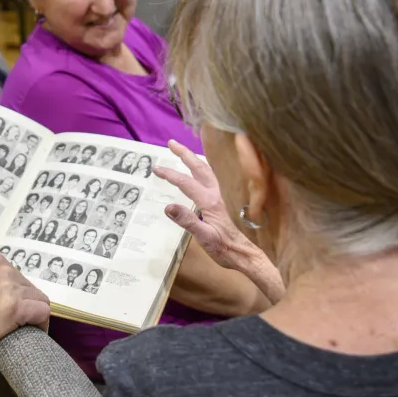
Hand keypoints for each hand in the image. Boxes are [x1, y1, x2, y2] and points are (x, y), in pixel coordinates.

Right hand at [154, 140, 284, 303]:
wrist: (241, 253)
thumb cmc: (223, 248)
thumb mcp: (204, 237)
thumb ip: (187, 221)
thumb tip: (168, 207)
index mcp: (209, 202)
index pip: (186, 183)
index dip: (170, 174)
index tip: (156, 168)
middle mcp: (214, 195)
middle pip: (199, 168)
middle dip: (185, 154)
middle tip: (171, 143)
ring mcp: (217, 197)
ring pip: (205, 171)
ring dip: (192, 158)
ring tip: (180, 150)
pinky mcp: (218, 202)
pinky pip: (208, 178)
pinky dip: (200, 167)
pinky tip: (195, 170)